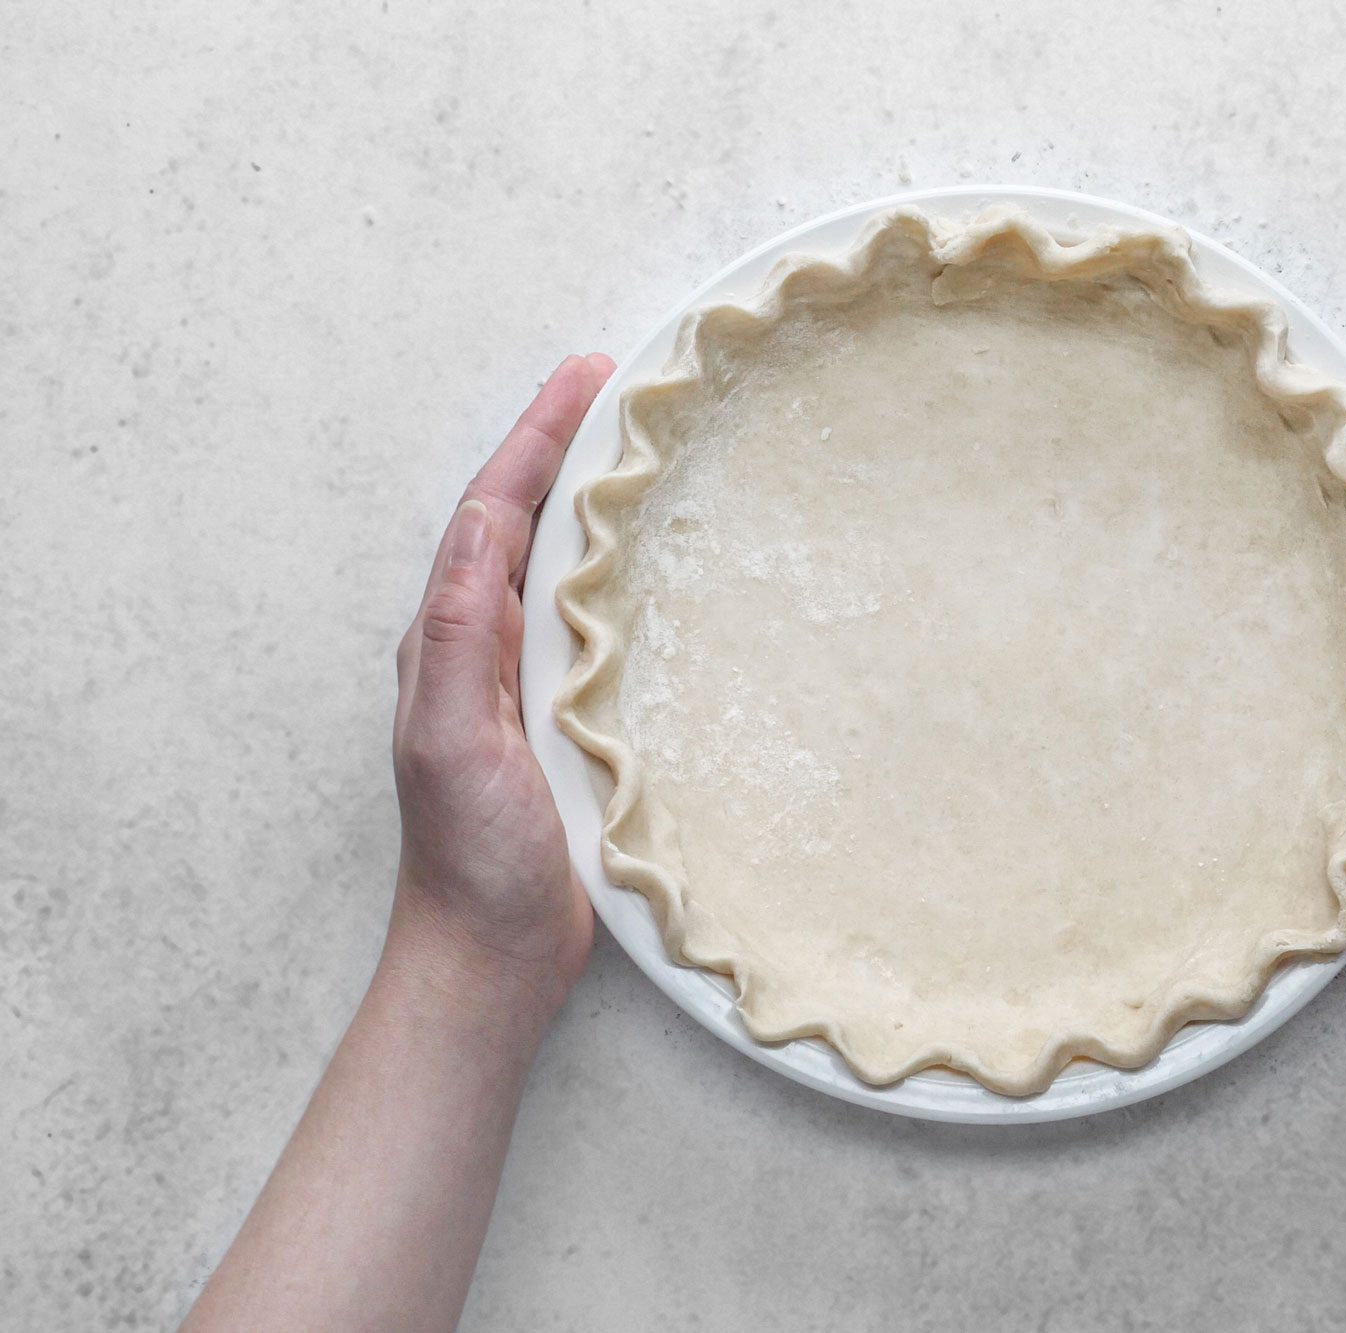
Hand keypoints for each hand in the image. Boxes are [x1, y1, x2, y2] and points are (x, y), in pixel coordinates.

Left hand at [390, 353, 616, 1015]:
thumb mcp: (449, 742)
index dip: (538, 439)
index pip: (494, 513)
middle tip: (625, 388)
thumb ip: (456, 636)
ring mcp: (528, 680)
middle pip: (526, 520)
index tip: (588, 377)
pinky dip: (624, 570)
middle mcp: (486, 646)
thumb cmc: (470, 858)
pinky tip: (662, 563)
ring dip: (597, 499)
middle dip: (567, 447)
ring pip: (561, 564)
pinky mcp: (572, 716)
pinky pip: (597, 619)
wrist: (493, 954)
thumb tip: (478, 525)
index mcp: (451, 639)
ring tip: (647, 448)